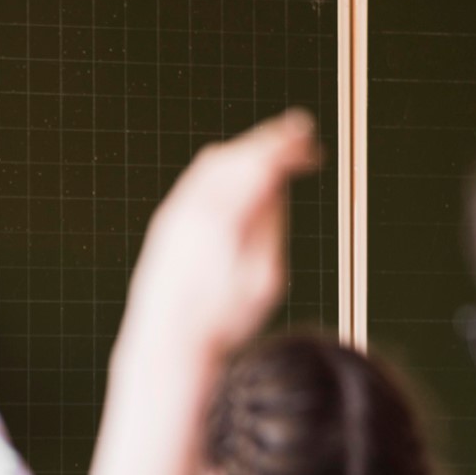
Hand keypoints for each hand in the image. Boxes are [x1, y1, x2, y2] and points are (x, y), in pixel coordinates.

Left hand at [124, 109, 318, 351]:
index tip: (308, 141)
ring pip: (215, 161)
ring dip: (249, 149)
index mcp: (224, 221)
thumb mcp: (265, 280)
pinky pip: (199, 176)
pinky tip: (244, 170)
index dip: (287, 146)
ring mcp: (176, 212)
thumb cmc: (223, 319)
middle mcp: (194, 208)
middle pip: (237, 154)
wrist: (166, 338)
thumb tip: (274, 186)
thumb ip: (271, 228)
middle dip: (271, 140)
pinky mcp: (166, 220)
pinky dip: (227, 163)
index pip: (259, 164)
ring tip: (278, 150)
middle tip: (301, 136)